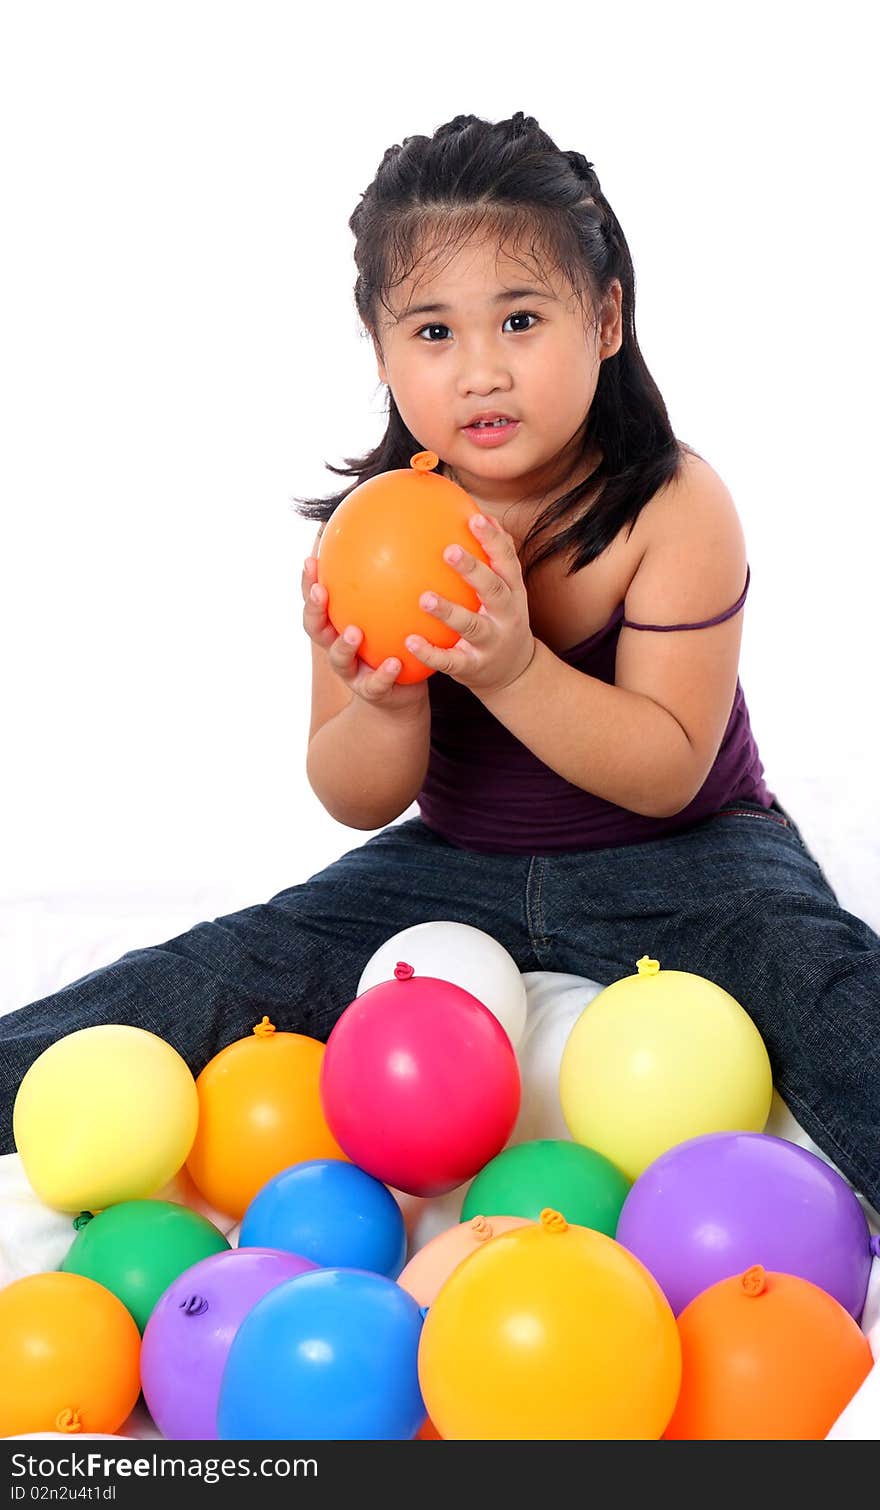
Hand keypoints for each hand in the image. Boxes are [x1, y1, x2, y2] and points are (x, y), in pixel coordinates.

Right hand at [301, 528, 428, 715]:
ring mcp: (353, 672)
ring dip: (344, 644)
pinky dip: (383, 673)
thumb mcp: (393, 613)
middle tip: (321, 591)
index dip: (308, 582)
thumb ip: (391, 583)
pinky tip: (394, 662)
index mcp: (338, 626)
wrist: (401, 695)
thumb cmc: (395, 645)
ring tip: (355, 631)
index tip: (311, 559)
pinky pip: (377, 683)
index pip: (316, 600)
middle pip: (315, 628)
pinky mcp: (373, 692)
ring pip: (339, 659)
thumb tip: (399, 537)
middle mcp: (338, 647)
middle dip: (314, 609)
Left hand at [404, 514, 536, 694]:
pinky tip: (409, 640)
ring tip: (423, 597)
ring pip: (470, 625)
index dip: (494, 540)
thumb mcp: (505, 591)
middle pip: (493, 590)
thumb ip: (493, 559)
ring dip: (448, 611)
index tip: (475, 518)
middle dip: (473, 570)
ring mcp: (491, 642)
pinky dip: (430, 652)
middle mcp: (506, 615)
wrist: (515, 672)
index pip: (507, 561)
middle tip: (448, 551)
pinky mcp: (474, 666)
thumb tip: (478, 513)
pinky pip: (450, 659)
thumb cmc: (500, 620)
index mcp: (513, 592)